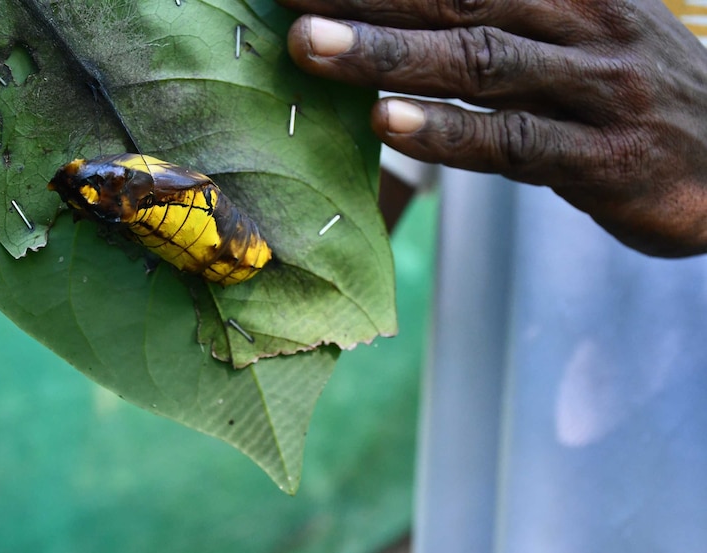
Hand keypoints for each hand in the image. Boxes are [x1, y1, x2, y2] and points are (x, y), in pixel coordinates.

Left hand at [277, 0, 706, 256]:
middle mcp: (581, 20)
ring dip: (388, 53)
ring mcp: (593, 88)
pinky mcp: (601, 158)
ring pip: (479, 62)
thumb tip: (406, 8)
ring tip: (309, 45)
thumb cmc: (622, 92)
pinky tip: (386, 124)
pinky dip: (447, 133)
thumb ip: (499, 11)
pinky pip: (512, 142)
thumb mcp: (571, 28)